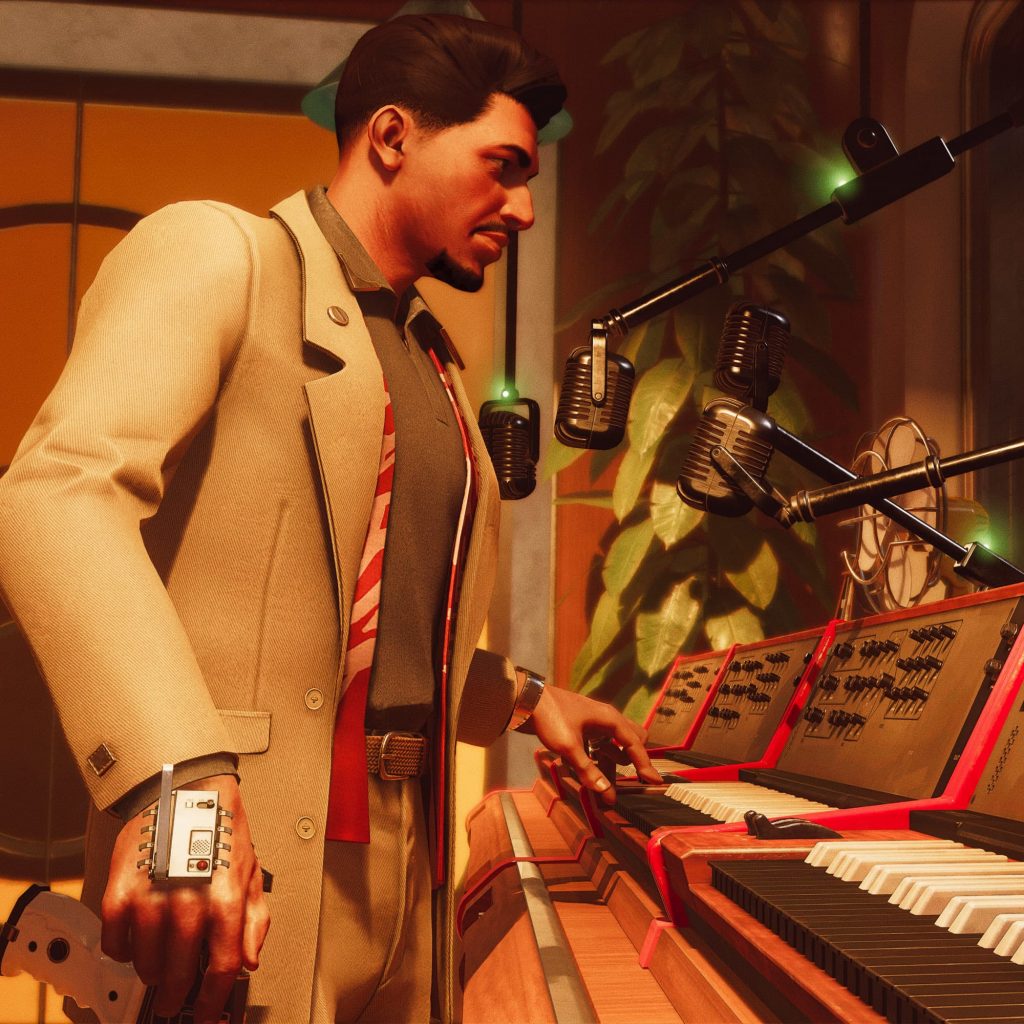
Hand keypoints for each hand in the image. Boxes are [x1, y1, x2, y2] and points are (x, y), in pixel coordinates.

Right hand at [100, 775, 269, 1023]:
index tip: (206, 1015)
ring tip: (159, 964)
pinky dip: (124, 950)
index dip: (213, 1000)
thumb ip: (254, 919)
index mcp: (226, 900)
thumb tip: (249, 959)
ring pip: (145, 964)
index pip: (220, 968)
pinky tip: (137, 938)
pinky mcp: (120, 891)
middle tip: (174, 1000)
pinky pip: (116, 943)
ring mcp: (151, 898)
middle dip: (177, 995)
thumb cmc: (222, 828)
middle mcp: (189, 902)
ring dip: (152, 971)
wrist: (188, 789)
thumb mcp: (251, 871)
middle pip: (178, 974)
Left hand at [518, 685, 661, 803]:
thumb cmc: (550, 719)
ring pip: (612, 745)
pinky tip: (592, 774)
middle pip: (630, 739)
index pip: (634, 744)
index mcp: (609, 719)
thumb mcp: (569, 747)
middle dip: (633, 760)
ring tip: (608, 789)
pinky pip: (598, 746)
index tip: (655, 781)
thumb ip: (588, 770)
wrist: (526, 701)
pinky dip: (598, 760)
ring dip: (612, 765)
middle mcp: (606, 719)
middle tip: (634, 780)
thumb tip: (606, 793)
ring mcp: (593, 723)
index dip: (645, 764)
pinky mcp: (581, 728)